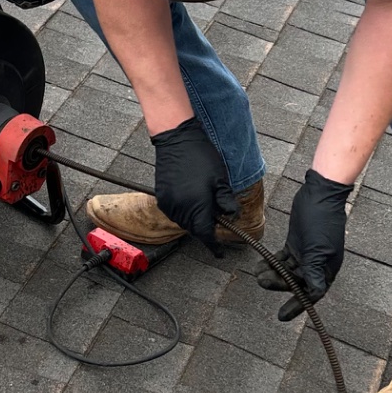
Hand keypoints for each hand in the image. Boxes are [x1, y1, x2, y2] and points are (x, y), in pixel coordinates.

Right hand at [151, 117, 237, 253]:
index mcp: (196, 206)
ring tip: (205, 205)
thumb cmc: (201, 156)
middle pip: (194, 229)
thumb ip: (226, 202)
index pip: (205, 234)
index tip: (220, 253)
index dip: (214, 246)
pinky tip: (192, 200)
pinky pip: (175, 212)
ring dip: (195, 220)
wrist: (177, 139)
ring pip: (184, 222)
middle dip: (206, 229)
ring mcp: (168, 203)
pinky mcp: (161, 196)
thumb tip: (230, 217)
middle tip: (218, 218)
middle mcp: (179, 208)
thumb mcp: (221, 179)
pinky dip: (185, 212)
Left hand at [258, 169, 350, 318]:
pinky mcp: (296, 245)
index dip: (297, 306)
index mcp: (327, 270)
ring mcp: (306, 255)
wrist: (319, 195)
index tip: (281, 316)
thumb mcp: (318, 249)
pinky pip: (282, 259)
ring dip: (272, 274)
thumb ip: (314, 272)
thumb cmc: (322, 221)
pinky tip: (260, 264)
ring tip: (258, 272)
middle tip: (262, 281)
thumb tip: (314, 294)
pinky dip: (272, 263)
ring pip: (287, 272)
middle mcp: (317, 265)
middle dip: (278, 284)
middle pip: (296, 283)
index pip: (312, 295)